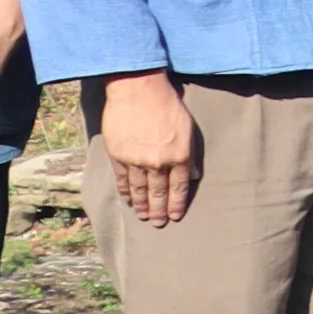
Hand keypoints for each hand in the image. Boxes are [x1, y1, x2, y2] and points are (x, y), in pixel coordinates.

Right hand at [100, 72, 201, 231]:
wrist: (138, 90)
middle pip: (158, 193)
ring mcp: (136, 160)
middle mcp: (158, 162)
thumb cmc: (167, 105)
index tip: (175, 216)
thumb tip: (194, 176)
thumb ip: (190, 155)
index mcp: (178, 156)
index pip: (179, 187)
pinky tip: (128, 199)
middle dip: (159, 210)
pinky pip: (123, 178)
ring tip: (143, 216)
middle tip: (158, 223)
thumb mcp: (188, 129)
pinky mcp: (118, 155)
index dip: (177, 203)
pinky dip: (125, 190)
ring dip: (141, 205)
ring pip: (139, 189)